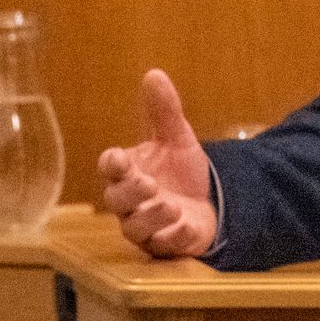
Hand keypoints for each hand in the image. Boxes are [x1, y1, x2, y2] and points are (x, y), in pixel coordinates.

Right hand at [97, 69, 218, 257]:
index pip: (109, 168)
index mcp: (128, 172)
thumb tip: (154, 73)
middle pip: (115, 201)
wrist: (210, 202)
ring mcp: (146, 227)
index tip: (119, 158)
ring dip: (151, 216)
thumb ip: (164, 111)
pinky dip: (174, 237)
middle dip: (130, 193)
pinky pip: (162, 247)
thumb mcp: (178, 138)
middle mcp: (130, 202)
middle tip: (150, 183)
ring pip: (134, 228)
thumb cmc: (181, 171)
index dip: (111, 164)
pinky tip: (187, 226)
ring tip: (171, 205)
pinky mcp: (165, 246)